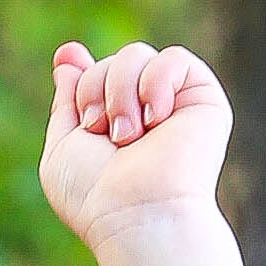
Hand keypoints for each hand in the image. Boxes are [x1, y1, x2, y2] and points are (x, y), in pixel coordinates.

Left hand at [40, 36, 229, 240]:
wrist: (137, 211)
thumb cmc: (95, 193)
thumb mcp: (62, 148)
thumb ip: (66, 102)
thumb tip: (67, 54)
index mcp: (110, 124)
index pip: (94, 78)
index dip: (80, 70)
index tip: (68, 55)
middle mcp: (142, 111)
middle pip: (108, 63)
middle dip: (93, 91)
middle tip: (102, 133)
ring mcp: (172, 102)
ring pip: (136, 54)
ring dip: (120, 93)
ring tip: (127, 136)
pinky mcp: (203, 97)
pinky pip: (173, 58)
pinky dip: (156, 83)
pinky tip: (155, 119)